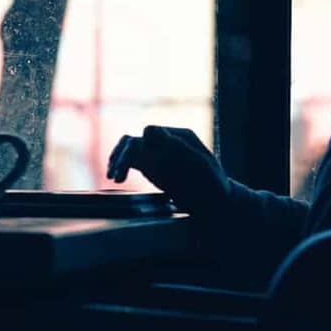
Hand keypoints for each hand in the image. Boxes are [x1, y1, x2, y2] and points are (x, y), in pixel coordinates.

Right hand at [107, 126, 230, 213]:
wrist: (216, 202)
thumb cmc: (212, 184)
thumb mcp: (200, 165)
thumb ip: (176, 147)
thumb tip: (149, 129)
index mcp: (179, 137)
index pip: (153, 133)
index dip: (141, 145)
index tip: (135, 163)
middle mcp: (165, 142)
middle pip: (137, 141)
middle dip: (124, 156)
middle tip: (116, 175)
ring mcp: (157, 154)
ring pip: (130, 150)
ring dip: (119, 160)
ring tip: (113, 177)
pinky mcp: (152, 166)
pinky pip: (131, 161)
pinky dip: (121, 166)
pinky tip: (115, 176)